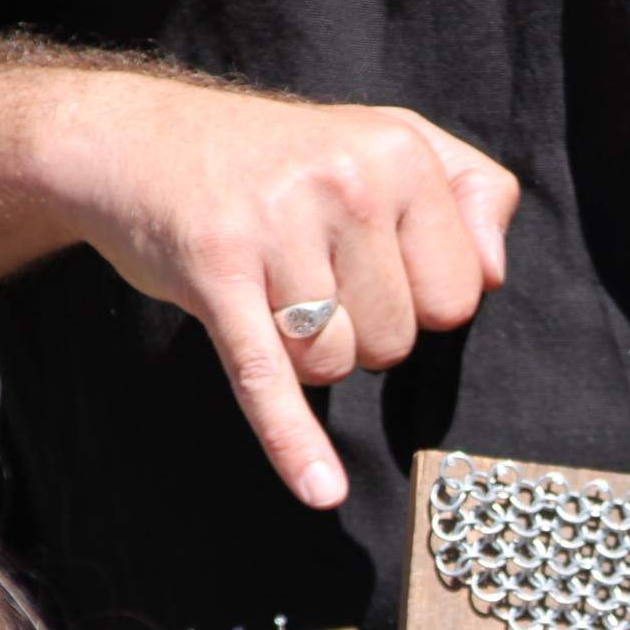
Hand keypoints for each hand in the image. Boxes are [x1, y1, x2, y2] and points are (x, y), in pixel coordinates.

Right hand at [35, 75, 519, 508]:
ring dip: (306, 352)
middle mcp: (346, 182)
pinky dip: (293, 442)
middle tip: (313, 274)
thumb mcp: (390, 138)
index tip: (377, 267)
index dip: (420, 302)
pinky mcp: (214, 273)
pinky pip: (268, 378)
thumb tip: (494, 275)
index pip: (458, 297)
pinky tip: (320, 491)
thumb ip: (470, 192)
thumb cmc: (281, 159)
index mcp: (400, 152)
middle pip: (397, 341)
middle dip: (359, 332)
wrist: (136, 140)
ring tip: (273, 288)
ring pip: (335, 365)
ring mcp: (276, 226)